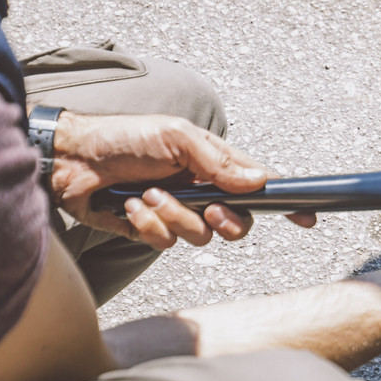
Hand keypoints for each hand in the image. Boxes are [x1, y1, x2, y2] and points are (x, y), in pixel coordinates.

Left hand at [49, 112, 315, 248]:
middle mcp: (199, 191)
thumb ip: (218, 162)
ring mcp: (175, 212)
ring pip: (198, 237)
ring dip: (172, 216)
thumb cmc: (124, 138)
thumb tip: (259, 181)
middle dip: (221, 219)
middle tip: (208, 208)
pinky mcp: (148, 230)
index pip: (257, 186)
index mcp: (212, 165)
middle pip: (235, 223)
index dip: (284, 202)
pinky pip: (163, 242)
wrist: (73, 160)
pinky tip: (128, 206)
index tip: (307, 215)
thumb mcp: (176, 138)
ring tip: (148, 194)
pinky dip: (146, 224)